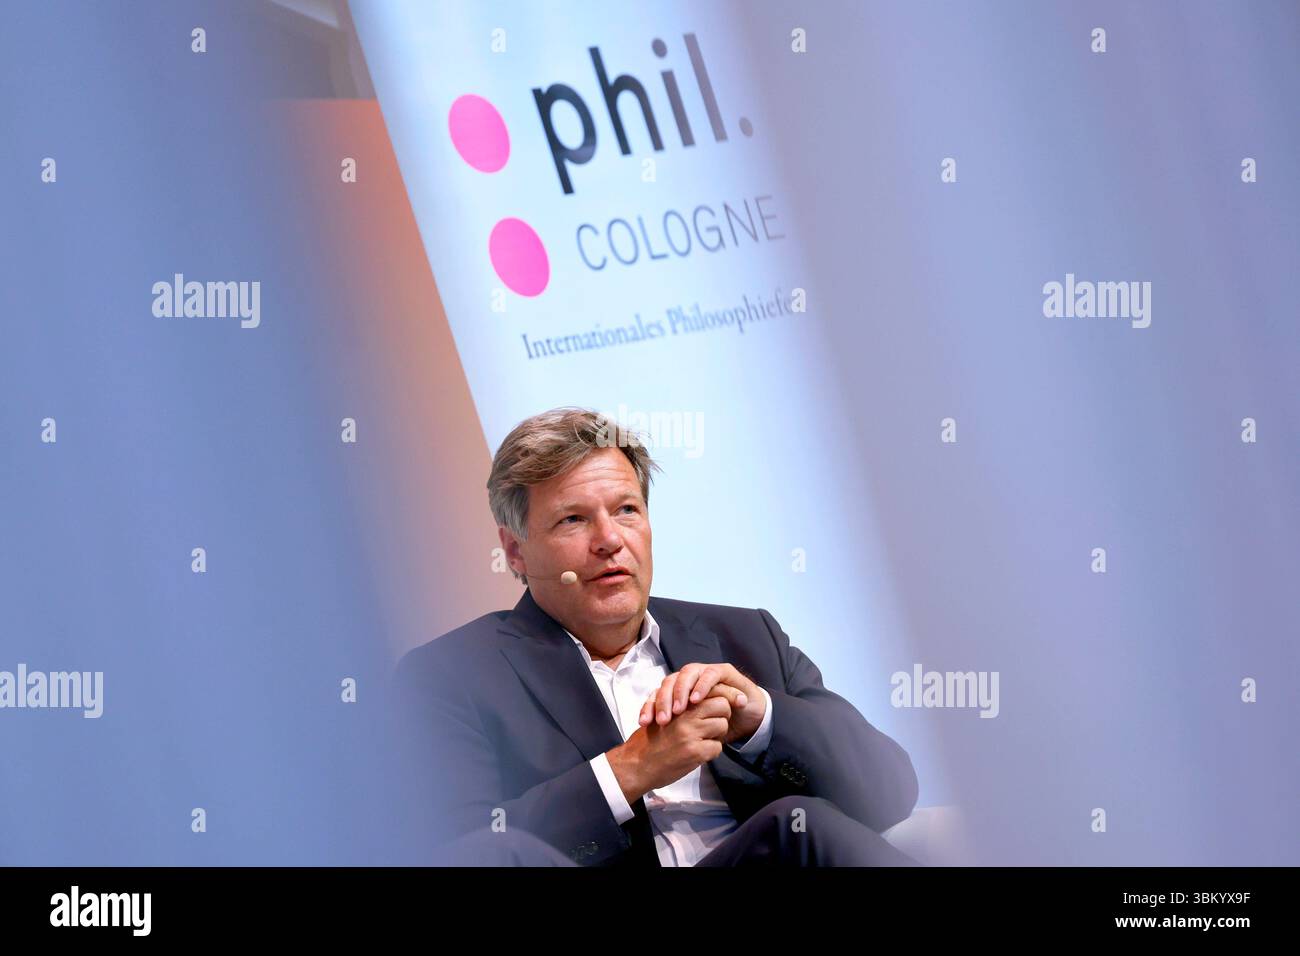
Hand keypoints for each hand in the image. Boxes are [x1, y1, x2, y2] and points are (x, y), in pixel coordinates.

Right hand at [607, 695, 732, 801]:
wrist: (636, 765)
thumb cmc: (648, 740)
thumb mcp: (661, 712)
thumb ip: (680, 704)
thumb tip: (704, 697)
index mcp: (678, 703)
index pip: (710, 691)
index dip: (717, 698)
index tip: (718, 706)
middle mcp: (687, 717)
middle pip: (722, 705)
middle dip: (721, 714)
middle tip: (712, 723)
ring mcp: (692, 735)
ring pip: (722, 725)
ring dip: (716, 734)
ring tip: (703, 739)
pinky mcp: (696, 753)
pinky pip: (717, 747)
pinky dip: (710, 751)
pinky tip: (698, 753)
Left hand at [638, 662, 764, 746]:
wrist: (748, 715)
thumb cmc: (718, 723)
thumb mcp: (695, 730)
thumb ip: (677, 730)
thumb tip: (652, 743)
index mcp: (678, 689)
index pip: (658, 693)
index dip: (649, 707)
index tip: (644, 724)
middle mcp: (689, 678)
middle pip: (670, 682)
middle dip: (663, 700)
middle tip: (663, 720)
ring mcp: (705, 672)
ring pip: (687, 674)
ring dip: (681, 691)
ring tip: (679, 710)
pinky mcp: (724, 672)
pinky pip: (710, 674)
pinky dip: (702, 686)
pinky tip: (697, 700)